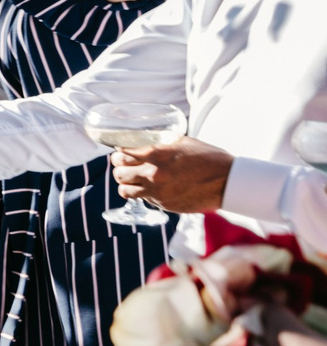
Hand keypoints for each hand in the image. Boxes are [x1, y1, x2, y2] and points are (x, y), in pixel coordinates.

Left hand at [109, 136, 233, 214]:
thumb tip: (141, 141)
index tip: (120, 151)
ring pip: (124, 189)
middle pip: (118, 172)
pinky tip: (149, 188)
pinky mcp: (163, 205)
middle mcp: (153, 174)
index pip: (121, 153)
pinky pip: (143, 199)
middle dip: (119, 167)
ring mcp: (157, 192)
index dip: (118, 152)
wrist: (228, 181)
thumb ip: (160, 143)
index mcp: (156, 154)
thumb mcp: (182, 142)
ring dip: (125, 183)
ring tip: (131, 179)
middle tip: (123, 165)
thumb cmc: (208, 158)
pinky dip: (142, 193)